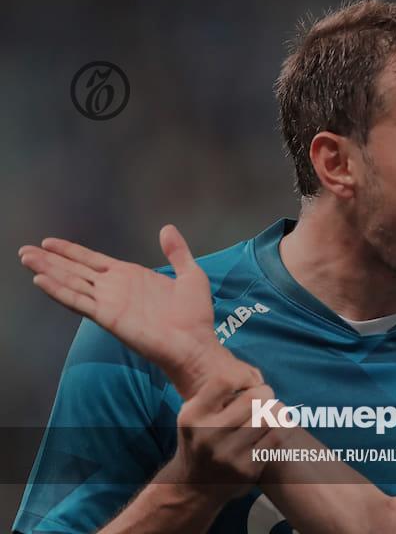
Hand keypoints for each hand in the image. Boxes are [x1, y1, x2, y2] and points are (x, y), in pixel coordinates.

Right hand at [19, 225, 241, 396]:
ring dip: (47, 271)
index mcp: (131, 277)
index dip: (71, 251)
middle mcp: (115, 288)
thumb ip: (177, 252)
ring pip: (71, 282)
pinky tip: (41, 280)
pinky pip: (78, 301)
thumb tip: (167, 228)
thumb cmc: (195, 315)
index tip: (49, 242)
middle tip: (24, 249)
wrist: (195, 343)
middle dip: (50, 260)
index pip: (93, 261)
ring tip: (25, 259)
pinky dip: (59, 291)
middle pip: (75, 270)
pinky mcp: (107, 317)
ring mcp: (109, 302)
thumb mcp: (190, 274)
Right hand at [157, 374, 283, 503]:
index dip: (243, 377)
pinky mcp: (248, 469)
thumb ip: (216, 395)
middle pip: (254, 398)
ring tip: (272, 410)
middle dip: (265, 393)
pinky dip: (282, 426)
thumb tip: (253, 375)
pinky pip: (277, 437)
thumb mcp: (195, 415)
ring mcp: (229, 454)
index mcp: (193, 416)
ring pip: (269, 416)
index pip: (225, 381)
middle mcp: (209, 435)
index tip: (247, 383)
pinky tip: (277, 425)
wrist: (195, 487)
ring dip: (276, 409)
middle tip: (265, 396)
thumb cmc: (200, 440)